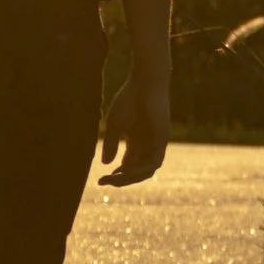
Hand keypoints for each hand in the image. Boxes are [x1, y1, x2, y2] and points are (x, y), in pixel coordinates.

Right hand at [99, 67, 169, 188]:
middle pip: (136, 171)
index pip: (129, 165)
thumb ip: (110, 143)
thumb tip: (105, 164)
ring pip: (146, 171)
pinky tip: (126, 171)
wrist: (146, 82)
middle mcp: (147, 145)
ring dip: (130, 178)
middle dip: (121, 179)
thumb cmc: (129, 99)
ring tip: (114, 179)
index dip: (117, 176)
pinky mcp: (162, 140)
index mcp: (136, 140)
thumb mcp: (115, 124)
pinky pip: (154, 162)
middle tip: (104, 182)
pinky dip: (140, 169)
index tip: (101, 179)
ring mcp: (156, 143)